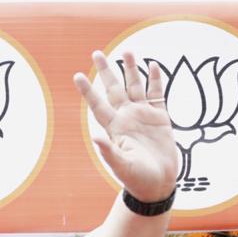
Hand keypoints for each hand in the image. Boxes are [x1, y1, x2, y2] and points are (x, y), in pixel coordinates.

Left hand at [74, 50, 178, 201]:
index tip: (77, 75)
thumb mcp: (121, 166)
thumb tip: (96, 137)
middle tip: (97, 53)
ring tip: (128, 52)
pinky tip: (153, 66)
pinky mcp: (160, 118)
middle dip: (107, 71)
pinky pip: (157, 94)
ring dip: (131, 70)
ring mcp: (143, 116)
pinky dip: (155, 80)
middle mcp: (127, 118)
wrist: (157, 185)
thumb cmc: (137, 179)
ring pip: (135, 87)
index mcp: (115, 127)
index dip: (88, 90)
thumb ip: (109, 151)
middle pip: (114, 89)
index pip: (98, 104)